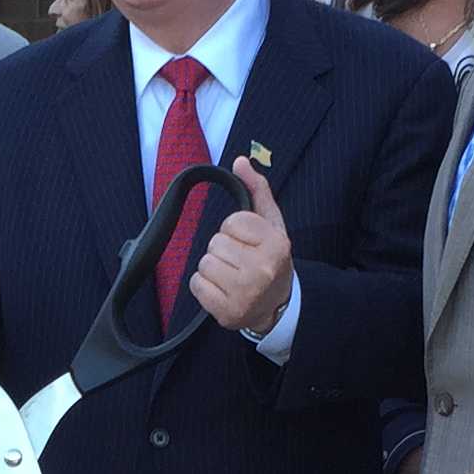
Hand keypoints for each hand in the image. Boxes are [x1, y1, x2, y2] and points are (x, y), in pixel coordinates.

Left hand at [187, 154, 293, 335]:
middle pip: (216, 243)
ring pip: (205, 263)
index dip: (235, 230)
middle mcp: (263, 270)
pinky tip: (223, 290)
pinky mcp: (227, 312)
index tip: (248, 243)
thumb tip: (240, 160)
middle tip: (240, 262)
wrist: (277, 306)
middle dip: (223, 249)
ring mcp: (245, 294)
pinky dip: (205, 287)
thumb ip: (257, 190)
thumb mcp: (271, 224)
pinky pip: (196, 285)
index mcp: (276, 245)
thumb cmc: (270, 259)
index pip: (232, 222)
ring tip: (232, 276)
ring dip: (213, 268)